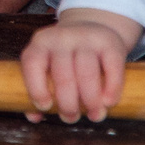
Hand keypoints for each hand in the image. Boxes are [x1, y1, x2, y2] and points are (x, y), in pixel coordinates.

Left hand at [20, 8, 141, 123]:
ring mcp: (87, 38)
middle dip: (67, 104)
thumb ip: (38, 89)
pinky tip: (108, 102)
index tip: (46, 107)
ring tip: (94, 115)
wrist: (94, 27)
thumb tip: (34, 117)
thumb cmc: (66, 56)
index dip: (37, 88)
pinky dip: (111, 89)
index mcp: (41, 43)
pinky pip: (112, 68)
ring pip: (87, 73)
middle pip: (63, 76)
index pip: (32, 62)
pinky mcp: (110, 43)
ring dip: (90, 101)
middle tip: (71, 118)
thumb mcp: (48, 63)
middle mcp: (62, 37)